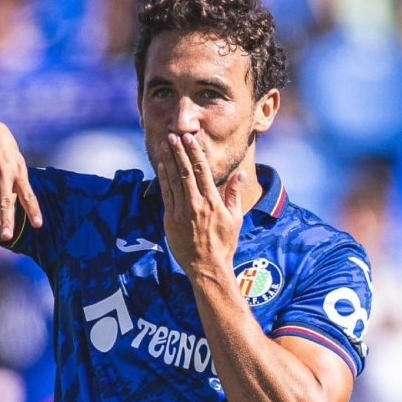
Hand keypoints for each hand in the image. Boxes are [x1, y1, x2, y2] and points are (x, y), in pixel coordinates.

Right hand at [0, 121, 42, 240]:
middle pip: (5, 202)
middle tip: (6, 236)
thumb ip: (11, 194)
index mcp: (19, 172)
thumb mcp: (15, 169)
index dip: (33, 211)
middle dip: (7, 220)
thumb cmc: (5, 156)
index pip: (28, 195)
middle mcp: (3, 174)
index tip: (38, 225)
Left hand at [155, 133, 244, 277]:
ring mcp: (181, 211)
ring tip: (164, 144)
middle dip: (178, 151)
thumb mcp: (235, 218)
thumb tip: (240, 174)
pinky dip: (162, 178)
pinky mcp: (170, 219)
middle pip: (184, 171)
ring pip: (172, 180)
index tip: (190, 139)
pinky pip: (165, 194)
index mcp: (212, 202)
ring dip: (168, 160)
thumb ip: (234, 194)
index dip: (194, 152)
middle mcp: (195, 204)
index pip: (201, 171)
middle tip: (173, 135)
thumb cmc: (224, 244)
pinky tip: (160, 166)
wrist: (207, 267)